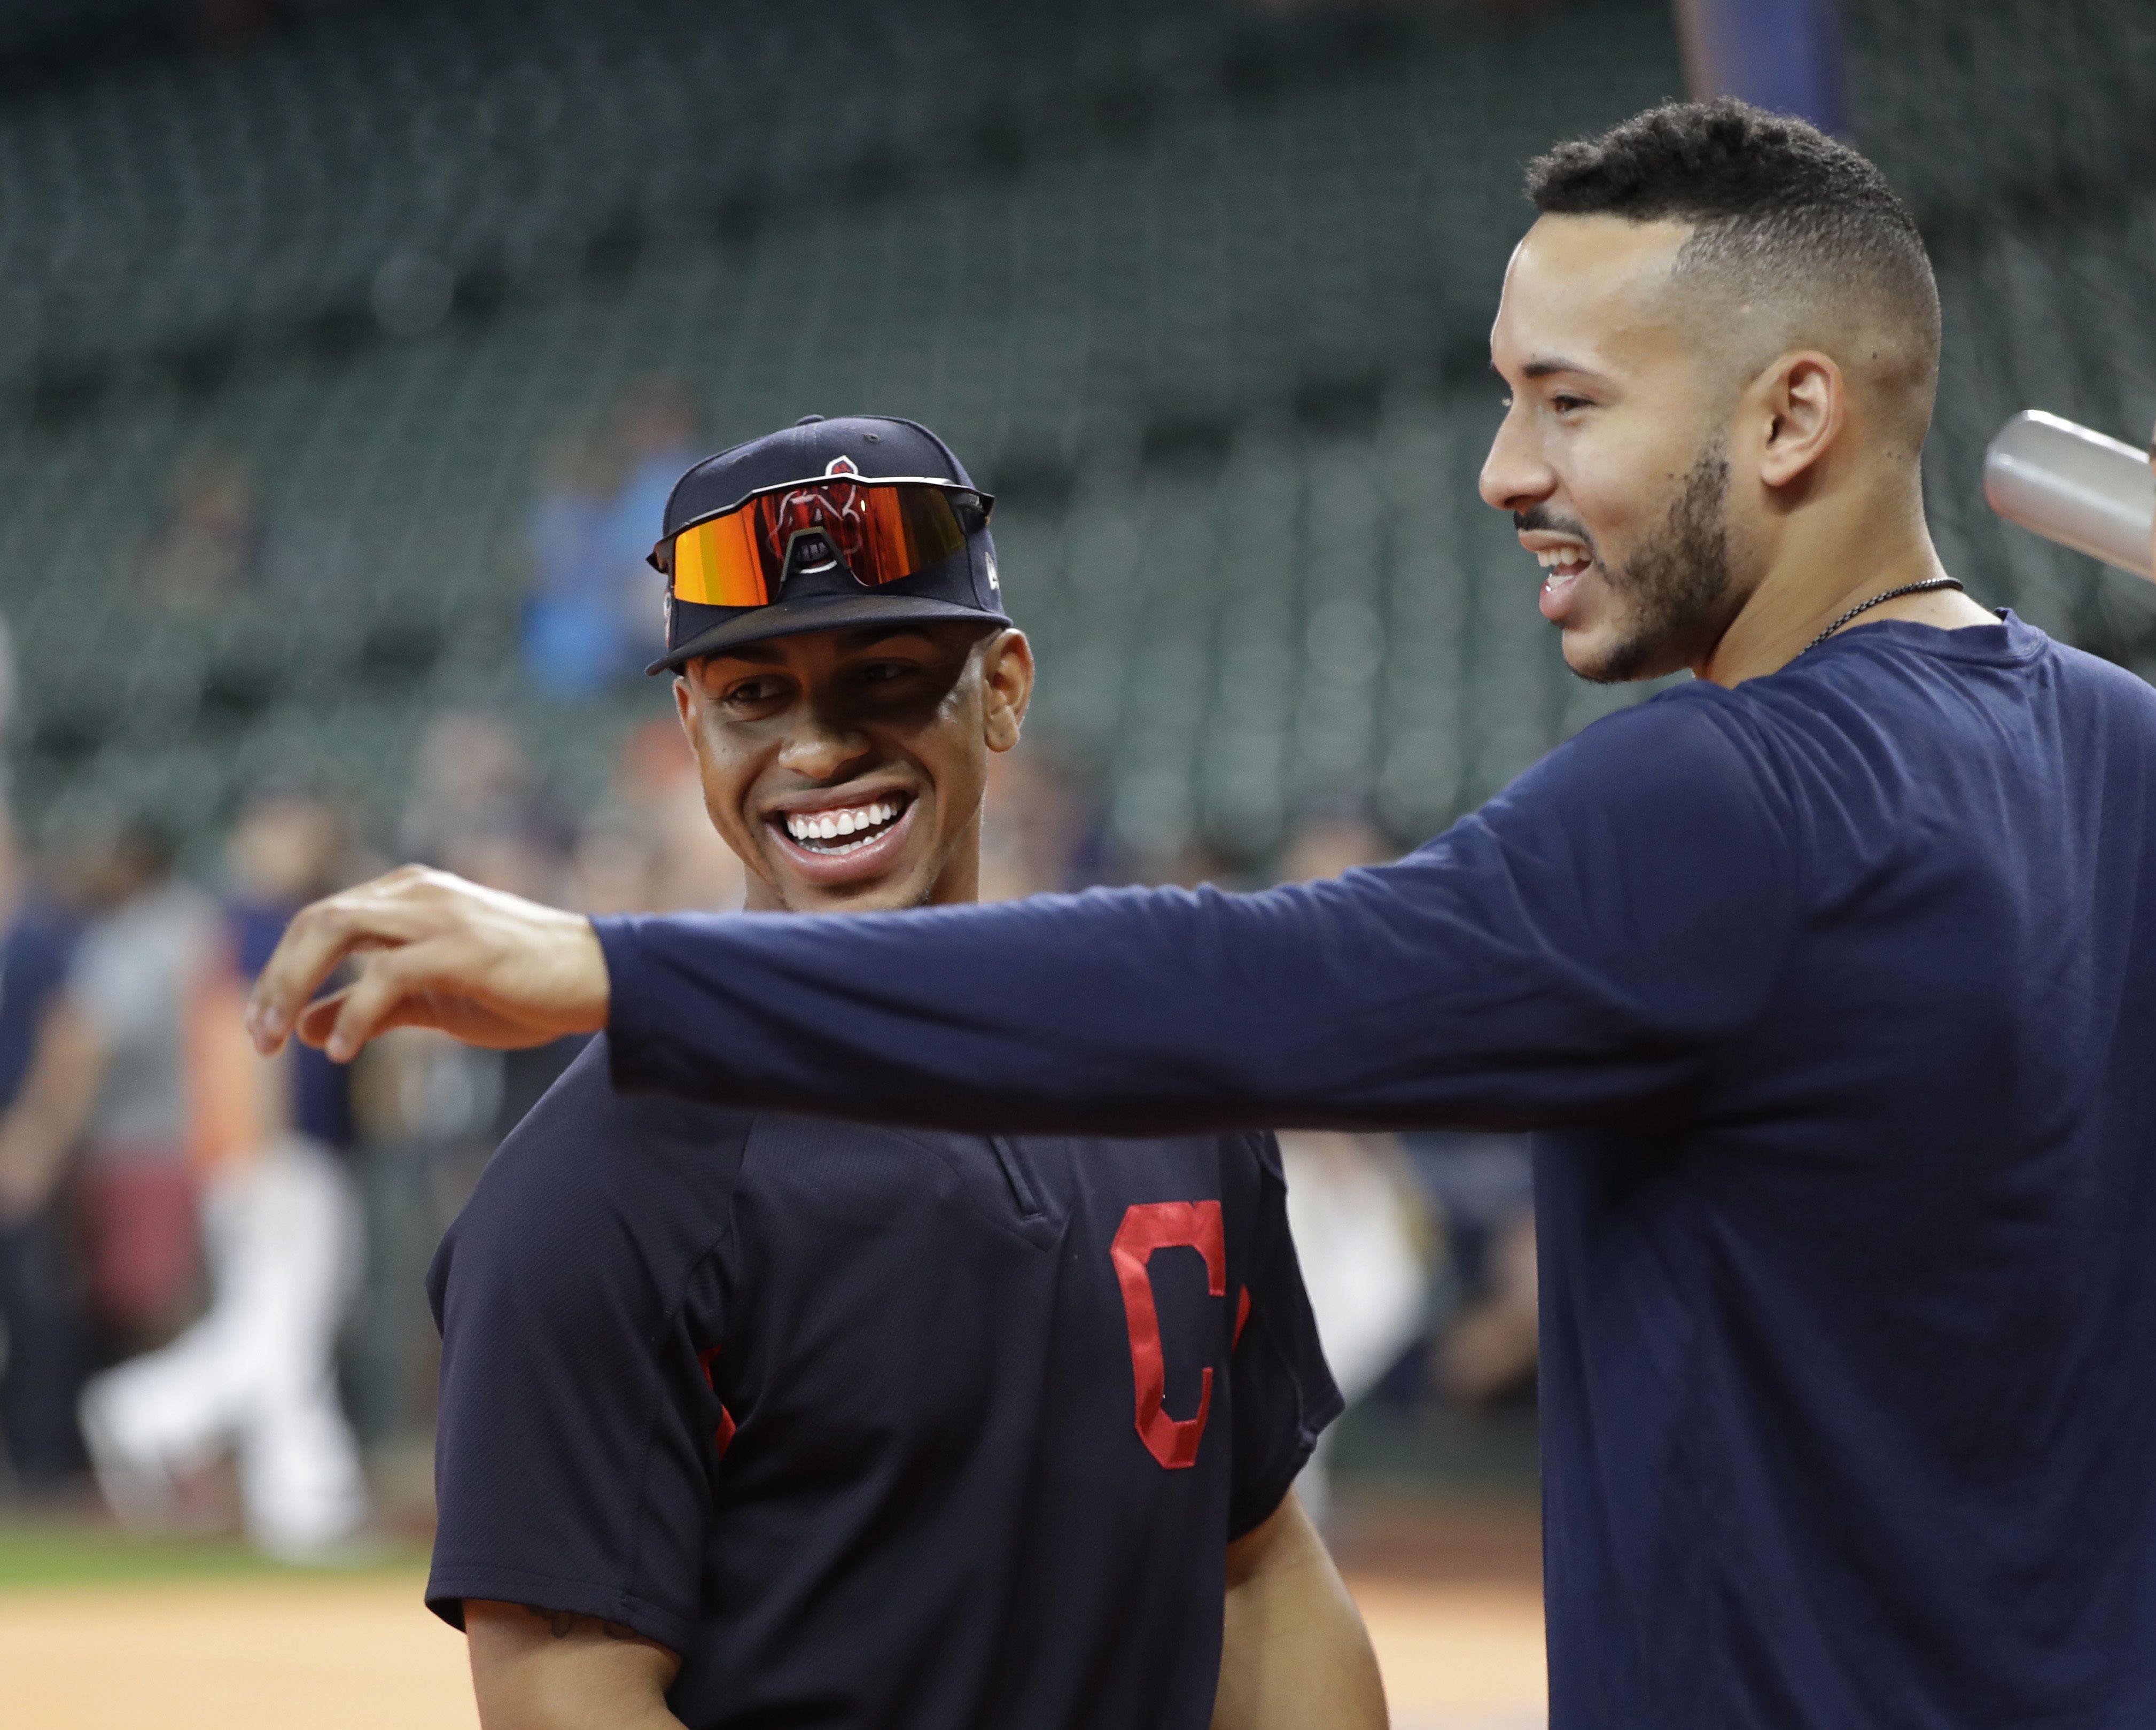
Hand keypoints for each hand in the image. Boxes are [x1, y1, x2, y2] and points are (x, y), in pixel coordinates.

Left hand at [244, 865, 609, 1061]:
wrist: (598, 979)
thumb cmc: (521, 986)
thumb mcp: (431, 998)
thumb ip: (369, 1005)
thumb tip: (307, 1029)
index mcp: (408, 896)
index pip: (318, 922)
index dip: (278, 974)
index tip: (260, 1030)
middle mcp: (417, 894)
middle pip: (315, 921)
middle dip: (273, 981)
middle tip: (257, 1041)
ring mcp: (440, 916)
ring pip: (337, 930)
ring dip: (293, 986)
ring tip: (278, 1042)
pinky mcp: (463, 948)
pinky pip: (387, 973)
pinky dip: (355, 1013)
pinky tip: (344, 1052)